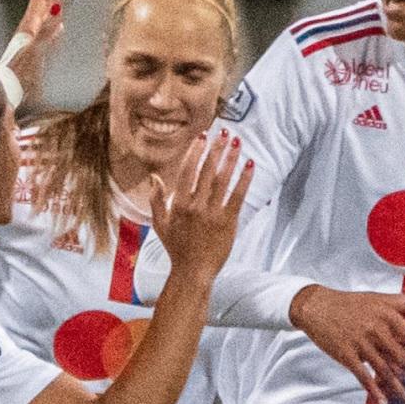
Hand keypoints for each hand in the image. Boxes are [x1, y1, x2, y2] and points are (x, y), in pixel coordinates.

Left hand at [1, 0, 74, 103]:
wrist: (6, 92)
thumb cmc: (19, 75)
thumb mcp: (35, 52)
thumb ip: (46, 34)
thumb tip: (59, 17)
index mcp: (29, 26)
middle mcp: (28, 30)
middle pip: (43, 4)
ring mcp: (30, 40)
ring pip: (44, 16)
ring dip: (55, 4)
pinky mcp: (33, 52)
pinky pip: (46, 32)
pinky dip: (55, 25)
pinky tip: (60, 28)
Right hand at [146, 131, 251, 280]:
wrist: (193, 271)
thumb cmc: (176, 247)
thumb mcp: (160, 223)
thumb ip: (157, 199)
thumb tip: (154, 176)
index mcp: (178, 204)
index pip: (187, 170)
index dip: (196, 151)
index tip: (203, 136)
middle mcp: (195, 206)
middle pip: (207, 170)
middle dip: (216, 148)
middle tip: (224, 132)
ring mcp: (213, 213)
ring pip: (223, 179)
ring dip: (230, 158)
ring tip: (237, 142)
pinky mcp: (228, 222)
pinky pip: (237, 196)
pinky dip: (244, 179)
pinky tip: (250, 165)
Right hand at [288, 284, 404, 403]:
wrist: (316, 306)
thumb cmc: (350, 303)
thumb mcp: (378, 298)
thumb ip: (403, 300)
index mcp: (387, 316)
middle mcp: (376, 330)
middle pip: (402, 358)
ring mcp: (360, 343)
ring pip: (385, 371)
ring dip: (400, 390)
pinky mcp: (346, 355)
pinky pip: (363, 377)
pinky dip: (374, 392)